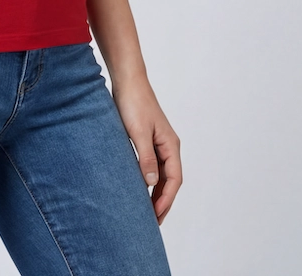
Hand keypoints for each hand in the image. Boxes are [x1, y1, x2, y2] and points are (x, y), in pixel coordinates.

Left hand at [111, 77, 181, 224]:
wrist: (127, 80)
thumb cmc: (133, 102)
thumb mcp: (138, 132)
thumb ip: (145, 158)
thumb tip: (151, 184)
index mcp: (170, 145)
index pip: (174, 179)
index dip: (166, 199)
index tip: (156, 216)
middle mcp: (167, 145)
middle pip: (170, 180)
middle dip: (163, 201)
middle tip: (153, 222)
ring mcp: (158, 142)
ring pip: (161, 174)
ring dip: (156, 192)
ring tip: (146, 210)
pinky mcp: (147, 138)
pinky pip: (151, 164)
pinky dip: (148, 179)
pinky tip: (138, 187)